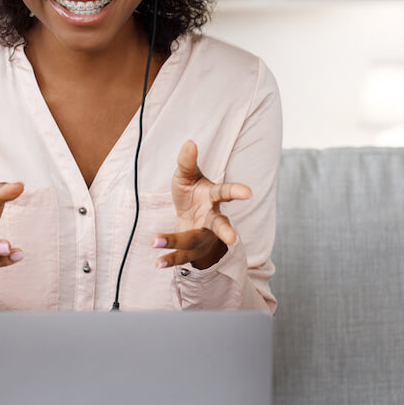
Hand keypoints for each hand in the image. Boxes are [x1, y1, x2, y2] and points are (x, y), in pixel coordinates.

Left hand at [152, 140, 251, 270]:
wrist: (190, 218)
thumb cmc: (191, 194)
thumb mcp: (186, 177)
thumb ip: (187, 162)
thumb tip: (189, 142)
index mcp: (212, 198)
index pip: (225, 192)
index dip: (237, 191)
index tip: (249, 192)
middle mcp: (211, 219)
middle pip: (220, 225)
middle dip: (226, 232)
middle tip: (234, 239)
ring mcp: (203, 236)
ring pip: (193, 241)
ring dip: (175, 242)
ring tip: (155, 241)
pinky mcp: (192, 250)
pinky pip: (181, 256)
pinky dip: (169, 259)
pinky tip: (157, 262)